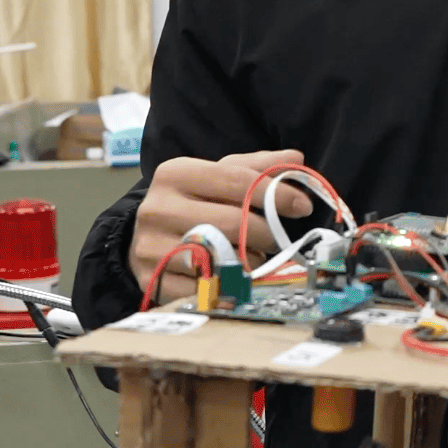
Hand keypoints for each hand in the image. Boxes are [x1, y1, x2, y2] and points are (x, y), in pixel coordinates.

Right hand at [129, 148, 315, 302]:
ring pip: (221, 257)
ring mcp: (151, 246)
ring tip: (256, 257)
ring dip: (250, 261)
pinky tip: (236, 278)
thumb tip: (297, 160)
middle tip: (281, 240)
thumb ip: (256, 168)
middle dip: (267, 233)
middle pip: (233, 222)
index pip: (237, 180)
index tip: (304, 206)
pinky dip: (229, 285)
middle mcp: (157, 208)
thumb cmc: (192, 204)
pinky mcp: (152, 281)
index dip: (276, 193)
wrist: (143, 240)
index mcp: (175, 173)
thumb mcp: (218, 178)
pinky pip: (206, 287)